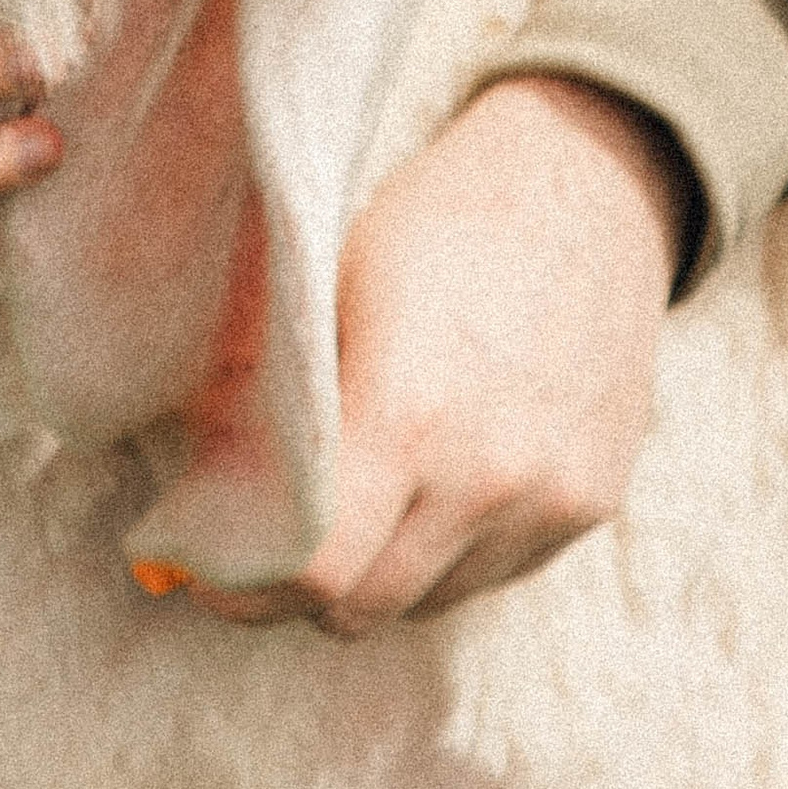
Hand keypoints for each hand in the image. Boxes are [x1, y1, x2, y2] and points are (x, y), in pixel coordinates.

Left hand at [188, 73, 693, 635]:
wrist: (586, 181)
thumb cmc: (433, 223)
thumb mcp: (329, 290)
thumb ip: (271, 405)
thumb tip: (196, 495)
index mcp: (408, 415)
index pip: (315, 573)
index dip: (244, 586)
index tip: (205, 569)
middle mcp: (489, 477)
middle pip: (363, 607)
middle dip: (296, 593)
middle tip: (257, 552)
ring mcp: (551, 500)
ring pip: (428, 601)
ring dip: (376, 575)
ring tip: (347, 506)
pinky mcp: (591, 506)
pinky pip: (491, 574)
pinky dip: (443, 555)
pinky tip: (424, 486)